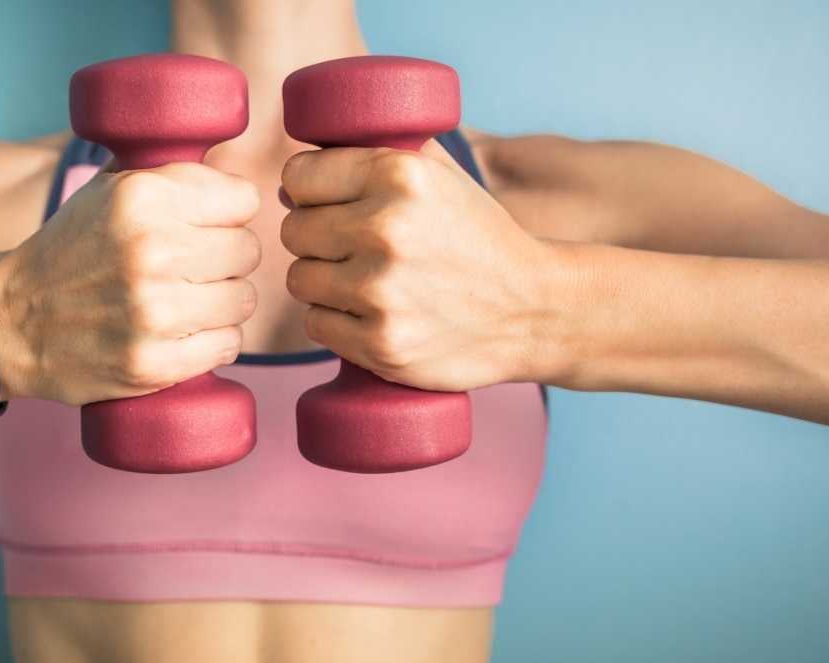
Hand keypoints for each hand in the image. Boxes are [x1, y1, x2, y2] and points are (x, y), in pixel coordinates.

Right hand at [0, 162, 260, 403]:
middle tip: (194, 268)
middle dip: (226, 259)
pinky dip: (213, 341)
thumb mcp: (109, 191)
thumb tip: (236, 175)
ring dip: (222, 303)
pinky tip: (184, 334)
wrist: (12, 321)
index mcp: (141, 198)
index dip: (228, 213)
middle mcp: (150, 250)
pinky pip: (229, 345)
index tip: (207, 226)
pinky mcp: (154, 363)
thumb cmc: (72, 251)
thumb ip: (172, 177)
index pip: (244, 200)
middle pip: (248, 251)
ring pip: (244, 300)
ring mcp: (153, 312)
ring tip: (188, 301)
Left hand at [280, 147, 558, 390]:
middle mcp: (386, 228)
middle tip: (352, 247)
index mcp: (399, 174)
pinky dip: (335, 321)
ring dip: (323, 282)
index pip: (298, 175)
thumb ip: (378, 153)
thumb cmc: (477, 238)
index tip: (326, 202)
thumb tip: (297, 168)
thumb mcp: (442, 175)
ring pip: (299, 278)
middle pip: (294, 230)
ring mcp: (381, 290)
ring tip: (364, 281)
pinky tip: (369, 314)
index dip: (308, 190)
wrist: (534, 310)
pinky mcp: (380, 342)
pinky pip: (315, 324)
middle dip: (316, 238)